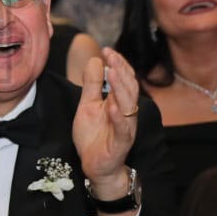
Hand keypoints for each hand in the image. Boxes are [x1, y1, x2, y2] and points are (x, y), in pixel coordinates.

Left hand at [73, 49, 137, 192]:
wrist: (95, 166)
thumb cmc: (94, 135)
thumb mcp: (88, 106)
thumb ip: (92, 85)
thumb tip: (95, 60)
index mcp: (119, 102)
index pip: (123, 79)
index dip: (117, 64)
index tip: (107, 49)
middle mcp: (126, 113)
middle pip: (128, 88)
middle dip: (121, 70)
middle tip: (111, 55)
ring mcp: (125, 127)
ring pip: (128, 105)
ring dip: (121, 88)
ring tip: (112, 72)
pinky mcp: (121, 143)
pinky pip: (123, 129)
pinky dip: (117, 117)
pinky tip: (111, 106)